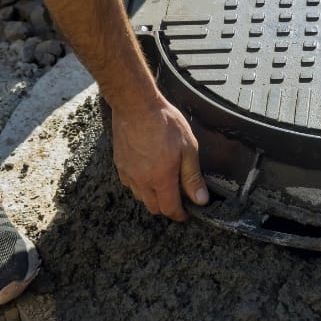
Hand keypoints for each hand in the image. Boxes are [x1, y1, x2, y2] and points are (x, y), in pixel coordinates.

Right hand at [111, 94, 208, 220]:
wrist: (135, 106)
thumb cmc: (164, 123)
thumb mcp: (188, 148)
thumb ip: (193, 177)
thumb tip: (201, 200)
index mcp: (161, 179)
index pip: (169, 209)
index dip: (180, 214)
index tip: (186, 213)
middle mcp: (142, 181)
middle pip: (153, 207)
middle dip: (167, 207)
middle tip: (178, 197)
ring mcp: (128, 173)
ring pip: (140, 197)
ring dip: (153, 196)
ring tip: (163, 183)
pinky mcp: (119, 164)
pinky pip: (130, 184)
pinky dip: (140, 185)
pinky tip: (148, 172)